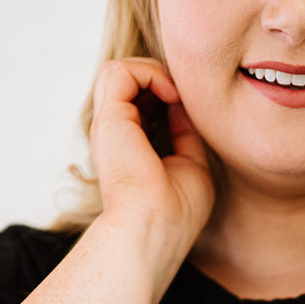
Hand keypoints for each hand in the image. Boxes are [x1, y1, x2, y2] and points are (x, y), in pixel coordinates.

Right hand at [90, 58, 214, 255]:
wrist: (153, 231)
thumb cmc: (175, 214)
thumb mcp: (192, 165)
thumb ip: (187, 134)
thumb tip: (186, 105)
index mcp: (131, 148)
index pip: (144, 104)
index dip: (170, 96)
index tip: (195, 110)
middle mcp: (115, 135)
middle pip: (131, 84)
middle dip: (161, 79)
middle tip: (186, 97)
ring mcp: (109, 126)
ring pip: (121, 72)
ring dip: (154, 72)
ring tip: (177, 93)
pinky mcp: (108, 119)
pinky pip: (120, 71)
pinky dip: (149, 73)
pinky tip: (171, 93)